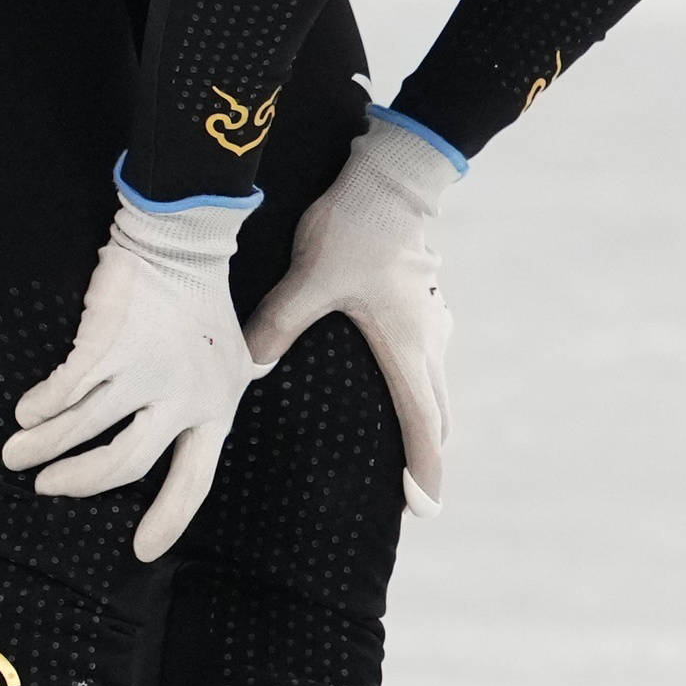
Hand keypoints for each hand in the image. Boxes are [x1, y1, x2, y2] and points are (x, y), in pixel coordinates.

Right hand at [3, 194, 262, 562]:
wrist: (184, 248)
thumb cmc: (207, 305)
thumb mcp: (237, 357)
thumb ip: (229, 387)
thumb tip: (252, 383)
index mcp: (216, 410)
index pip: (195, 480)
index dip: (169, 519)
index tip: (144, 552)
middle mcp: (180, 400)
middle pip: (122, 464)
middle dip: (80, 482)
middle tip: (49, 487)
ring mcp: (142, 375)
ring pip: (83, 428)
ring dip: (44, 447)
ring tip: (17, 454)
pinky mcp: (108, 347)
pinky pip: (65, 391)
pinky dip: (41, 407)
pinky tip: (27, 413)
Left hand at [240, 109, 459, 511]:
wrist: (397, 175)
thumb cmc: (359, 227)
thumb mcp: (311, 277)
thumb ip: (279, 322)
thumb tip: (248, 366)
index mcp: (406, 347)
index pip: (422, 425)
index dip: (423, 470)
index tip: (424, 510)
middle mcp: (429, 341)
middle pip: (437, 414)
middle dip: (428, 455)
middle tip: (416, 492)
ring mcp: (433, 319)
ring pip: (436, 385)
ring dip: (426, 419)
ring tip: (408, 444)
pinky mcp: (426, 300)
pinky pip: (428, 358)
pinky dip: (420, 384)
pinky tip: (397, 377)